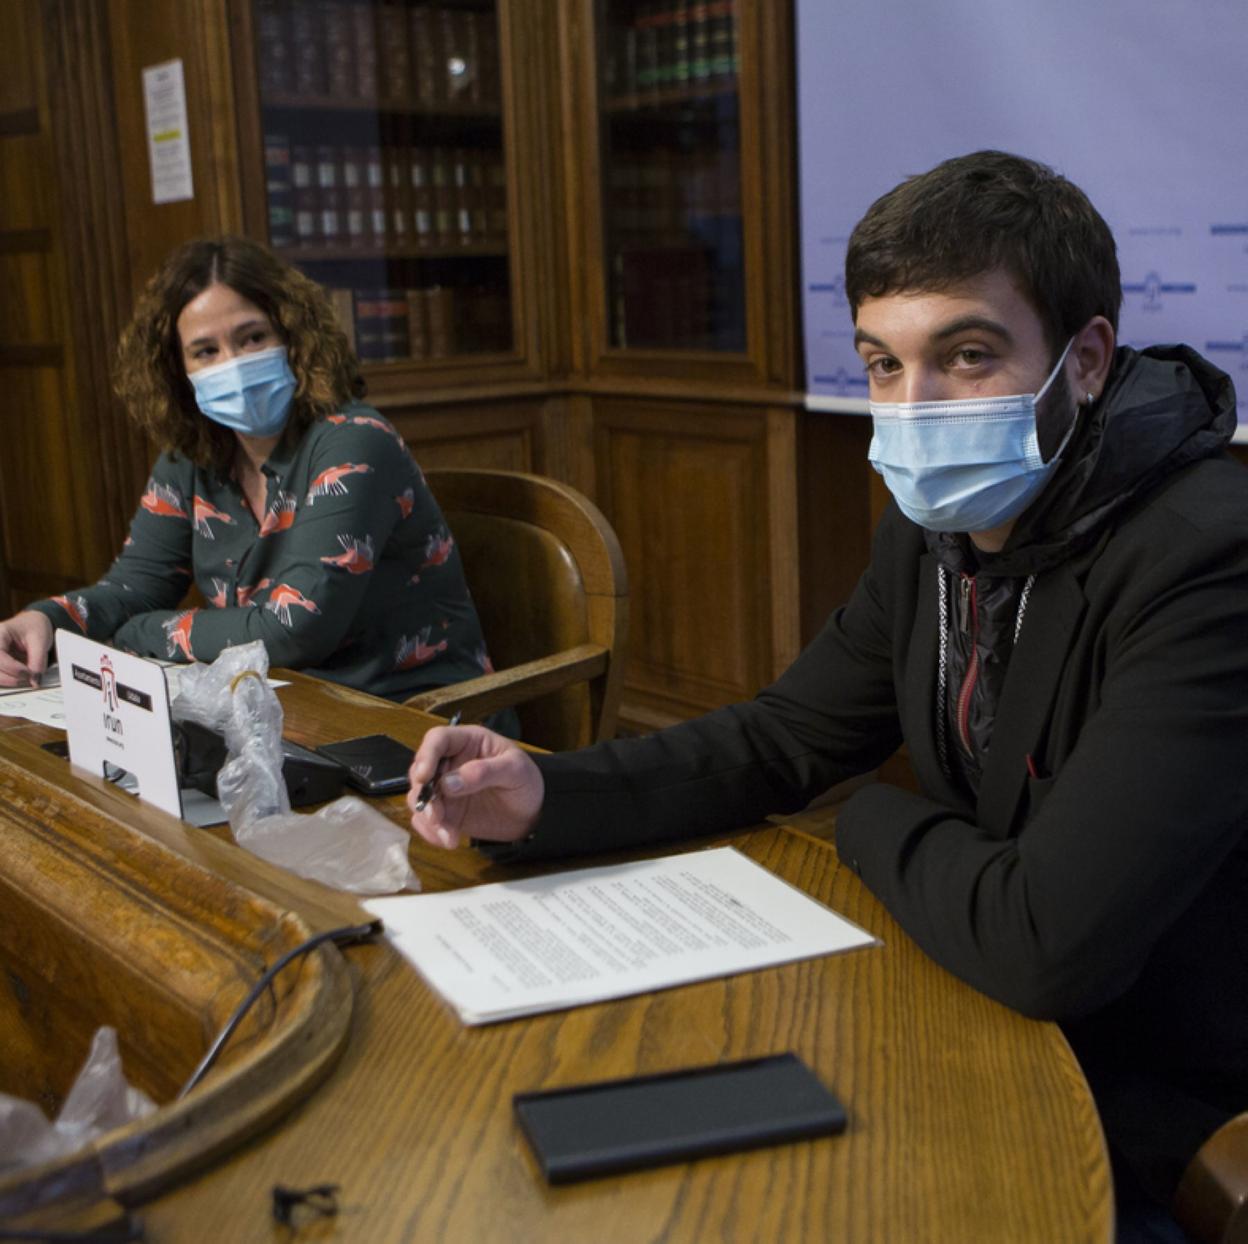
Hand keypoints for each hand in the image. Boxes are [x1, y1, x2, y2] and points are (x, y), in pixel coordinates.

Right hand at [0, 611, 53, 686]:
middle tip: (29, 678)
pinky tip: (20, 679)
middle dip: (10, 677)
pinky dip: (8, 681)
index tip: (29, 673)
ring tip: (26, 678)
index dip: (13, 668)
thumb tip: (34, 680)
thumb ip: (38, 660)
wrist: (34, 623)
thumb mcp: (41, 640)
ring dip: (9, 681)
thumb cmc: (35, 627)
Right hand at [407, 725, 543, 849]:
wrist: (532, 814)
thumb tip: (448, 783)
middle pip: (420, 770)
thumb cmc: (526, 782)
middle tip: (437, 816)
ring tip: (448, 835)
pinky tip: (449, 840)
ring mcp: (444, 788)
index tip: (423, 777)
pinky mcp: (445, 812)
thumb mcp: (515, 770)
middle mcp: (450, 762)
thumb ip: (484, 772)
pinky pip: (425, 820)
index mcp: (468, 741)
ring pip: (418, 797)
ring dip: (427, 817)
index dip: (426, 755)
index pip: (438, 739)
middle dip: (423, 794)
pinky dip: (431, 832)